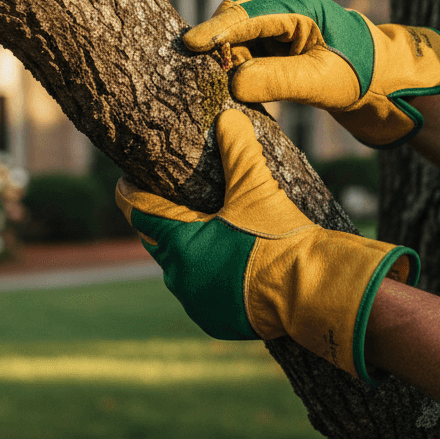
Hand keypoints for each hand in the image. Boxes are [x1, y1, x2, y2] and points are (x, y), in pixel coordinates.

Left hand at [116, 109, 419, 380]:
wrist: (311, 291)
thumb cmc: (278, 239)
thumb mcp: (257, 188)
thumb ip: (238, 150)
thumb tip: (227, 116)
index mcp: (179, 245)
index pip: (138, 212)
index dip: (131, 193)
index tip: (128, 180)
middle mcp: (180, 278)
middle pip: (157, 241)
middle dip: (161, 220)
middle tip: (170, 198)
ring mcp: (197, 304)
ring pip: (179, 269)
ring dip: (186, 250)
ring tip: (201, 228)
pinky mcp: (218, 321)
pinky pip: (200, 293)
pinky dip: (207, 276)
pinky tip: (223, 260)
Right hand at [182, 0, 439, 147]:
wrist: (374, 73)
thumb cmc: (353, 73)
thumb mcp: (319, 81)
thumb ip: (278, 80)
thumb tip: (231, 83)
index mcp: (296, 3)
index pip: (246, 14)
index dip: (215, 31)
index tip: (188, 46)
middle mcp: (279, 0)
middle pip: (232, 19)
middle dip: (219, 48)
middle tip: (214, 81)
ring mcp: (272, 13)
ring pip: (232, 34)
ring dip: (228, 60)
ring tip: (242, 87)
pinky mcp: (267, 30)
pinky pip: (240, 44)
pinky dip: (236, 64)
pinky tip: (243, 83)